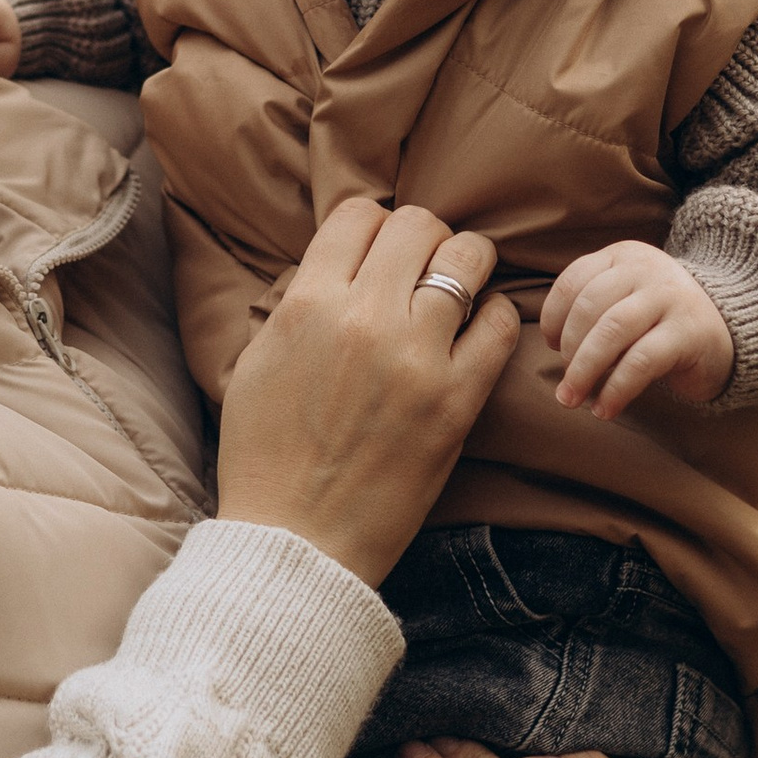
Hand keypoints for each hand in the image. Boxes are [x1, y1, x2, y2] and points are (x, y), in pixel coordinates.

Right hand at [215, 199, 520, 583]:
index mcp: (306, 305)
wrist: (294, 542)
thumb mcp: (256, 362)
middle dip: (423, 240)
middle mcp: (363, 318)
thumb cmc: (265, 458)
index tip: (377, 253)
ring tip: (460, 288)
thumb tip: (340, 268)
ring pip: (467, 259)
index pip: (359, 215)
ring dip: (466, 266)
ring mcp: (416, 357)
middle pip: (419, 225)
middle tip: (421, 270)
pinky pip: (501, 324)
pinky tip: (478, 332)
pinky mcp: (457, 401)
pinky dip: (495, 316)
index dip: (372, 228)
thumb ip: (298, 306)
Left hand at [541, 239, 732, 416]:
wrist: (729, 332)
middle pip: (589, 308)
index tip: (552, 345)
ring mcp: (670, 297)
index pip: (574, 280)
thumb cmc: (661, 322)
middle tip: (565, 384)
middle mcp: (647, 269)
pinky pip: (641, 361)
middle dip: (568, 350)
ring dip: (584, 370)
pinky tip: (605, 409)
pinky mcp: (689, 332)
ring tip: (572, 399)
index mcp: (624, 256)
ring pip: (611, 331)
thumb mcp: (626, 300)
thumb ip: (593, 309)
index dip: (553, 316)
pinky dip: (616, 389)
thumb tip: (552, 344)